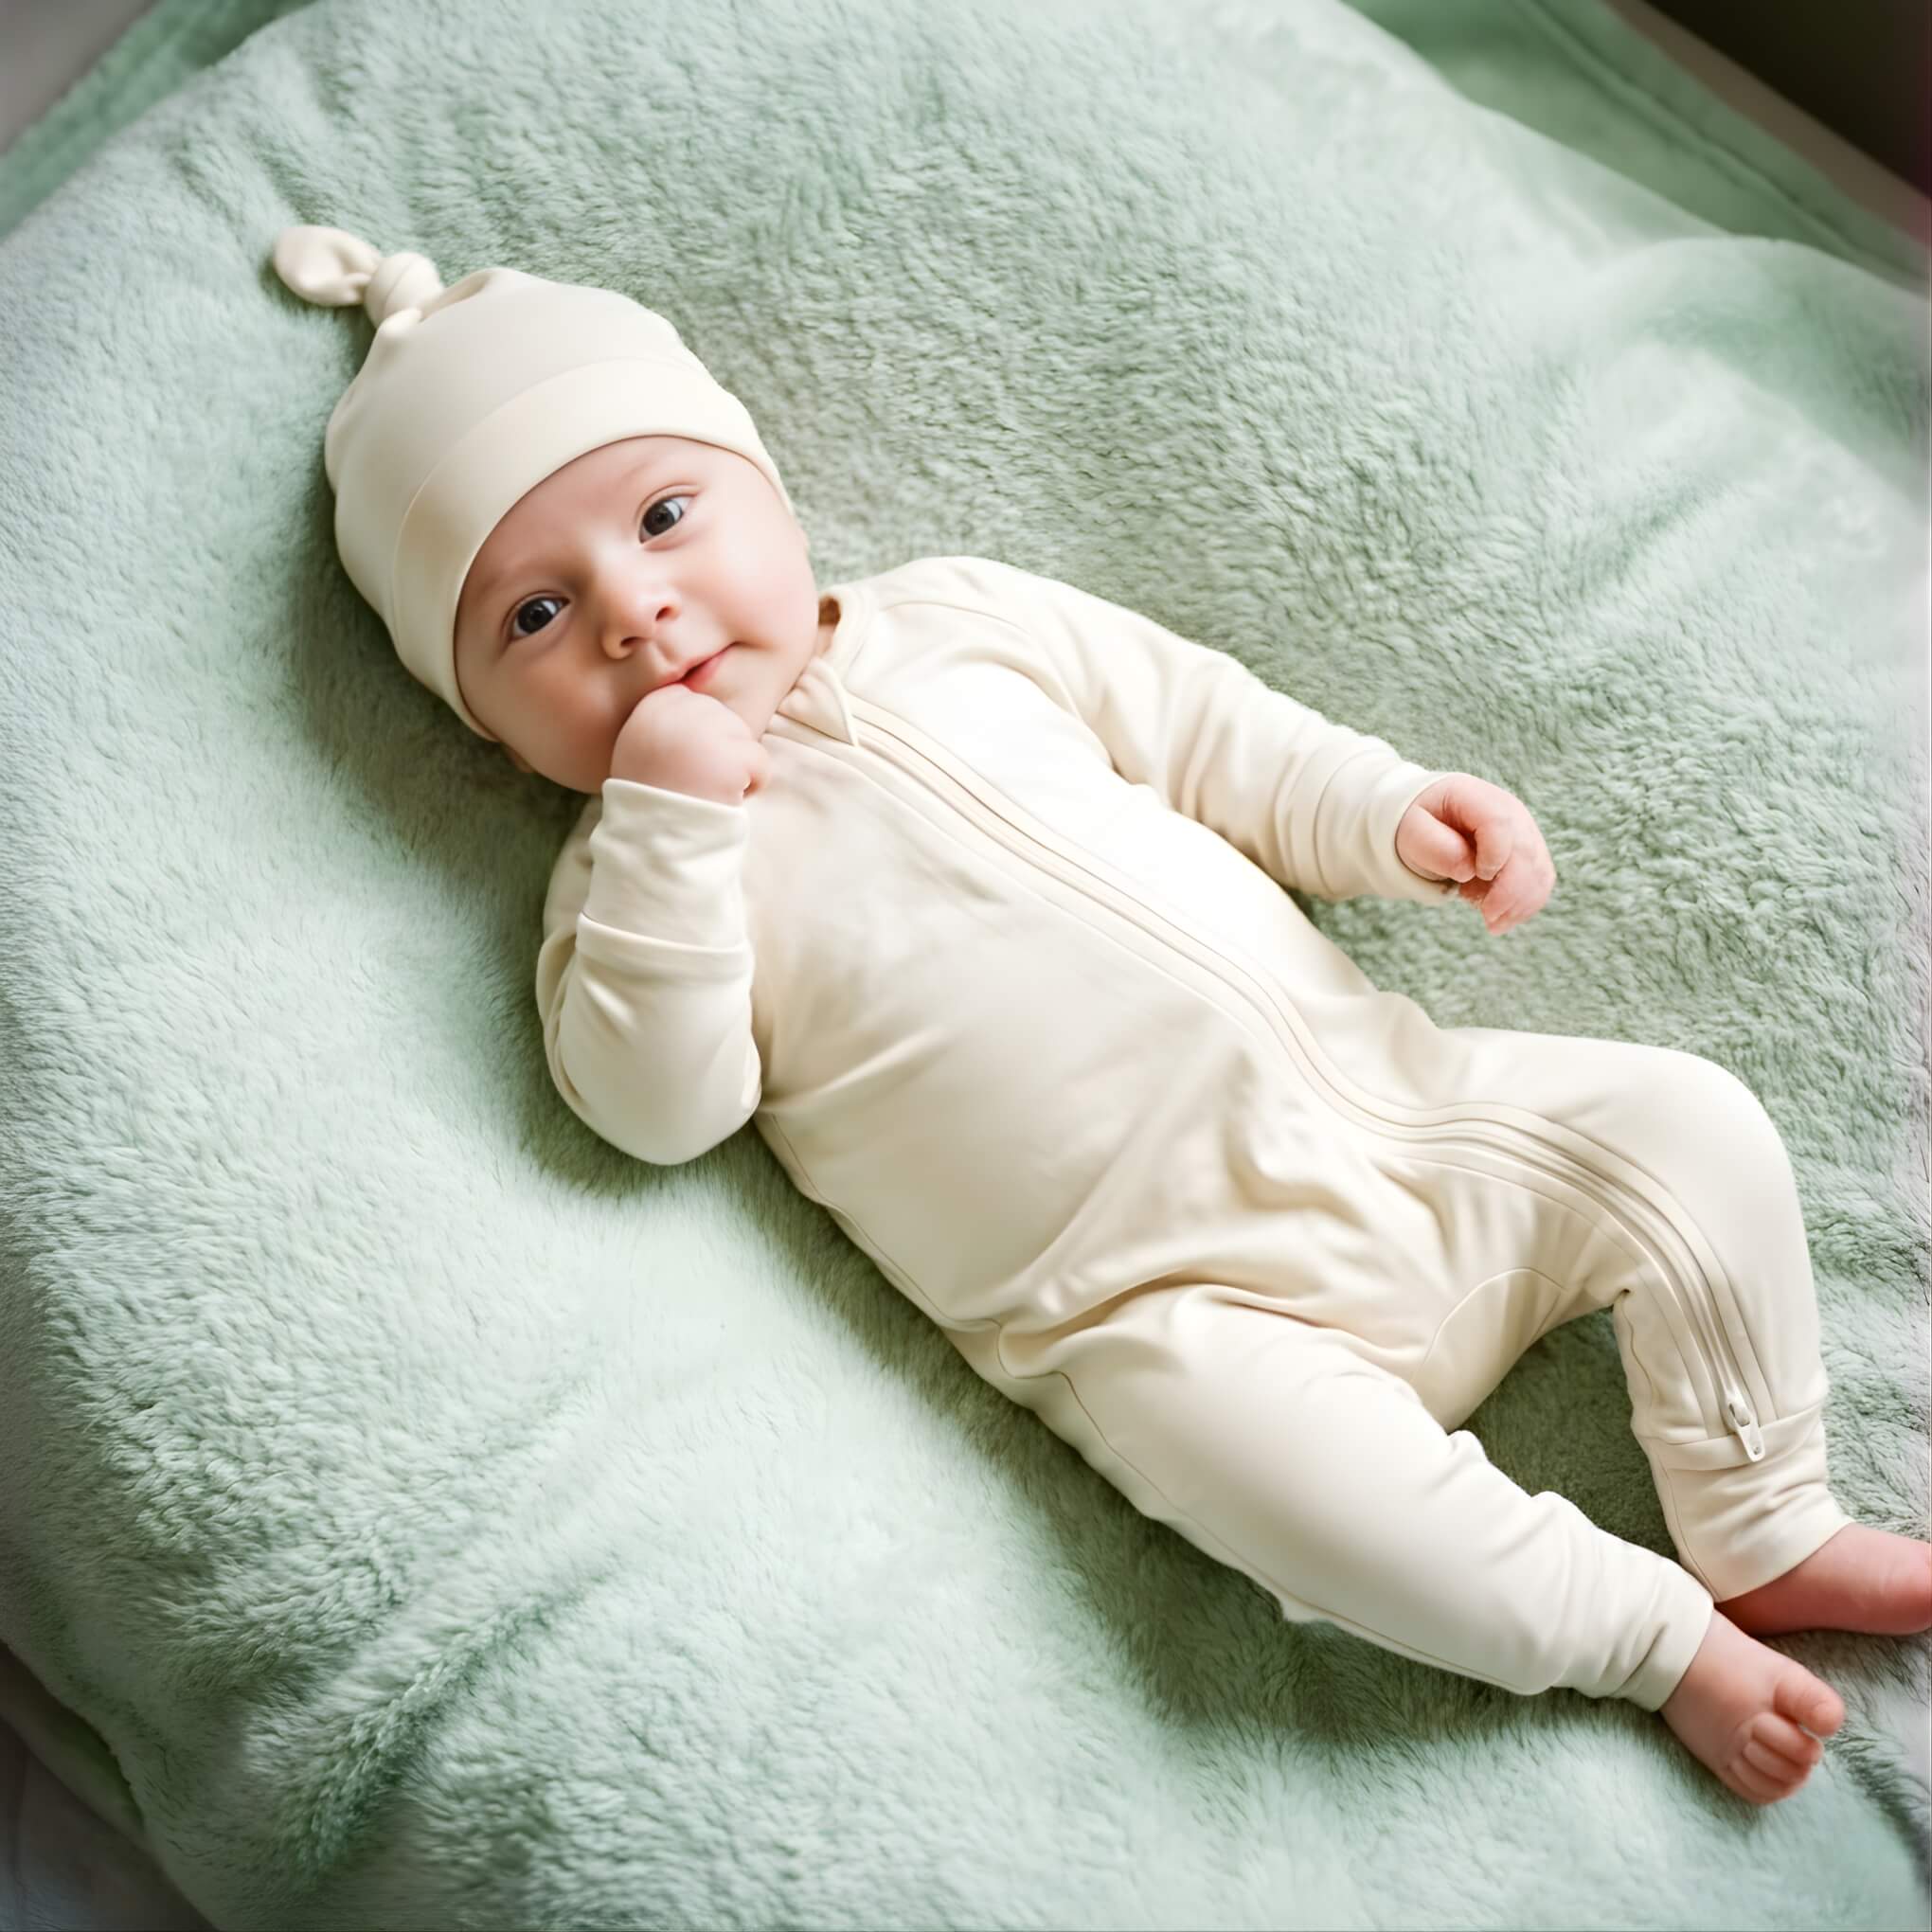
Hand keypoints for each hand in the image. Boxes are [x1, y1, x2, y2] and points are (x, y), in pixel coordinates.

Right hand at [608, 682, 770, 804]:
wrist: (653, 839)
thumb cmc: (649, 796)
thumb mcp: (641, 744)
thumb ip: (666, 716)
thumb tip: (702, 677)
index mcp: (654, 704)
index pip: (695, 701)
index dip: (698, 737)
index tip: (680, 764)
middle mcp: (679, 710)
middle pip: (724, 718)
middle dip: (719, 751)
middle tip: (693, 781)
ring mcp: (706, 731)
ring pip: (744, 739)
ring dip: (735, 769)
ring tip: (705, 791)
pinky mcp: (732, 756)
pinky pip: (761, 763)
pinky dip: (753, 786)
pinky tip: (725, 799)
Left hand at [1396, 773, 1554, 934]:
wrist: (1431, 821)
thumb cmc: (1420, 825)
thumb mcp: (1412, 831)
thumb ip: (1434, 846)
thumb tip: (1467, 869)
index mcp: (1477, 798)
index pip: (1499, 824)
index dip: (1493, 857)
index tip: (1473, 877)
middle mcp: (1510, 811)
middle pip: (1526, 852)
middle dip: (1510, 893)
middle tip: (1488, 919)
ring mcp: (1524, 832)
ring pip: (1539, 871)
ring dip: (1520, 904)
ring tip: (1492, 923)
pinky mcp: (1531, 854)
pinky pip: (1540, 882)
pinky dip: (1525, 905)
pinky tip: (1502, 918)